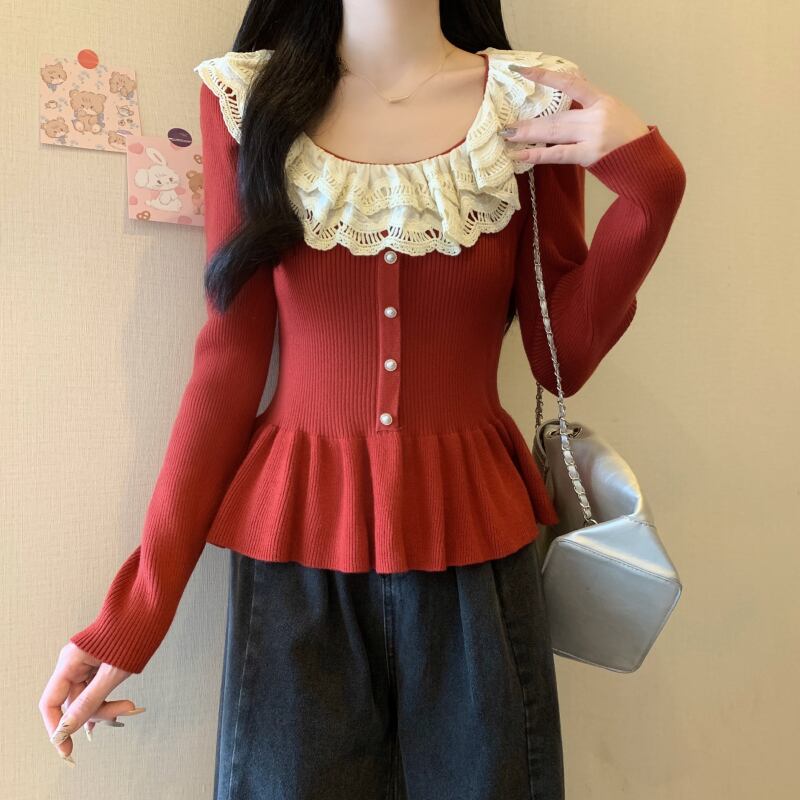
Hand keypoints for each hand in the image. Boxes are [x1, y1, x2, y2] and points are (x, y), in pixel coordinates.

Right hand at [39, 642, 144, 765]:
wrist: (149, 609)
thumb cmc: (132, 633)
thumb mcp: (113, 672)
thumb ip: (90, 700)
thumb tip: (68, 729)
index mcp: (70, 662)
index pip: (51, 702)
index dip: (56, 727)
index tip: (66, 749)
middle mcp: (73, 664)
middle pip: (73, 702)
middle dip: (96, 713)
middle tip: (123, 713)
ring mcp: (86, 664)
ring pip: (87, 698)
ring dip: (106, 707)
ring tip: (130, 706)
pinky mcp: (99, 665)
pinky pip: (96, 689)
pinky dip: (108, 698)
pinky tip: (121, 706)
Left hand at [499, 64, 651, 167]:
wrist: (646, 162)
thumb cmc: (629, 139)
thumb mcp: (613, 112)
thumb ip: (590, 104)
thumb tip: (567, 92)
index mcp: (602, 100)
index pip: (571, 82)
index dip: (546, 76)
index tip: (524, 71)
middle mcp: (597, 115)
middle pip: (557, 115)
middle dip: (530, 121)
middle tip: (507, 124)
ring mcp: (593, 135)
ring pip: (554, 132)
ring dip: (528, 135)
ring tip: (508, 136)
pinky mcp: (590, 154)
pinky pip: (558, 154)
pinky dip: (538, 154)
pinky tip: (521, 155)